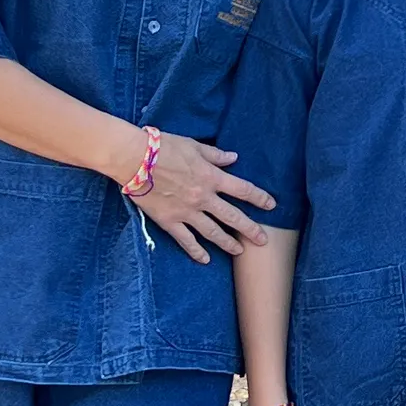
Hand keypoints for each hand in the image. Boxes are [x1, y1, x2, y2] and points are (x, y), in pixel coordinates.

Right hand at [132, 131, 274, 262]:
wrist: (134, 159)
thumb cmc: (163, 147)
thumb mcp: (193, 146)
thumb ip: (215, 155)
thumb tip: (234, 158)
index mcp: (211, 177)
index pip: (243, 190)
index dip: (259, 198)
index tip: (271, 205)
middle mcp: (203, 198)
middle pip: (232, 217)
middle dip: (250, 229)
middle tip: (263, 241)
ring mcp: (187, 212)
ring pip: (212, 232)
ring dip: (227, 243)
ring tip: (238, 252)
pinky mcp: (169, 221)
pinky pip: (186, 240)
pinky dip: (196, 251)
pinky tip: (205, 259)